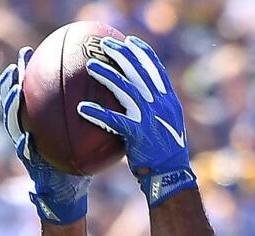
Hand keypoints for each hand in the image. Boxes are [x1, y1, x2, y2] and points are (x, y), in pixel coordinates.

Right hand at [0, 47, 91, 224]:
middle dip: (11, 84)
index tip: (28, 52)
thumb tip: (108, 95)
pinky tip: (26, 137)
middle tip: (15, 65)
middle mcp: (28, 132)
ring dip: (12, 108)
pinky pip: (26, 154)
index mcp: (40, 123)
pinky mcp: (32, 167)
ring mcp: (26, 149)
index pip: (30, 94)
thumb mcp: (83, 139)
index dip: (26, 73)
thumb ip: (87, 119)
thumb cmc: (77, 164)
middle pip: (15, 103)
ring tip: (14, 92)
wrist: (69, 195)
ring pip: (13, 125)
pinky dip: (25, 146)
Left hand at [77, 36, 196, 207]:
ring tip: (90, 65)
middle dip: (122, 53)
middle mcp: (161, 105)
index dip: (143, 52)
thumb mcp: (167, 127)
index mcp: (169, 101)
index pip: (157, 70)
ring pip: (127, 90)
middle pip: (140, 72)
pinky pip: (114, 120)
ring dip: (107, 75)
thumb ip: (155, 111)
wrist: (172, 175)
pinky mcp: (138, 134)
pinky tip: (82, 108)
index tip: (130, 40)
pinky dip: (98, 113)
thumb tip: (140, 101)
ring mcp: (150, 118)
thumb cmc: (166, 155)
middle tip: (104, 43)